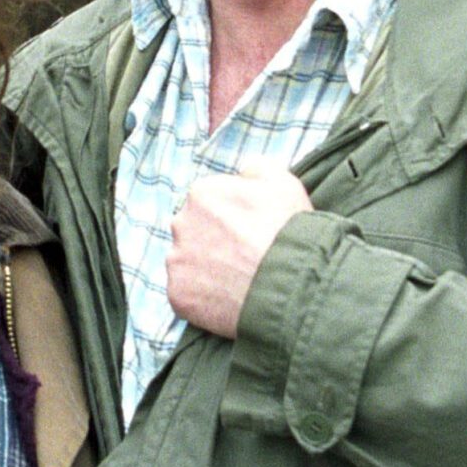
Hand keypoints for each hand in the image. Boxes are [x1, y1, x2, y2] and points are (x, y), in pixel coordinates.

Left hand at [165, 168, 312, 338]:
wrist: (289, 284)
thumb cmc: (287, 231)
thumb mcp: (283, 183)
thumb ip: (258, 168)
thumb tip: (244, 172)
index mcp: (201, 193)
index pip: (210, 202)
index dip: (233, 218)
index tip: (250, 231)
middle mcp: (180, 223)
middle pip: (194, 231)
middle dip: (214, 242)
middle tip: (243, 258)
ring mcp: (177, 261)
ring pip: (187, 262)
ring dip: (206, 269)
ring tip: (238, 280)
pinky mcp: (177, 294)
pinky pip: (187, 293)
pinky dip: (203, 297)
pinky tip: (228, 298)